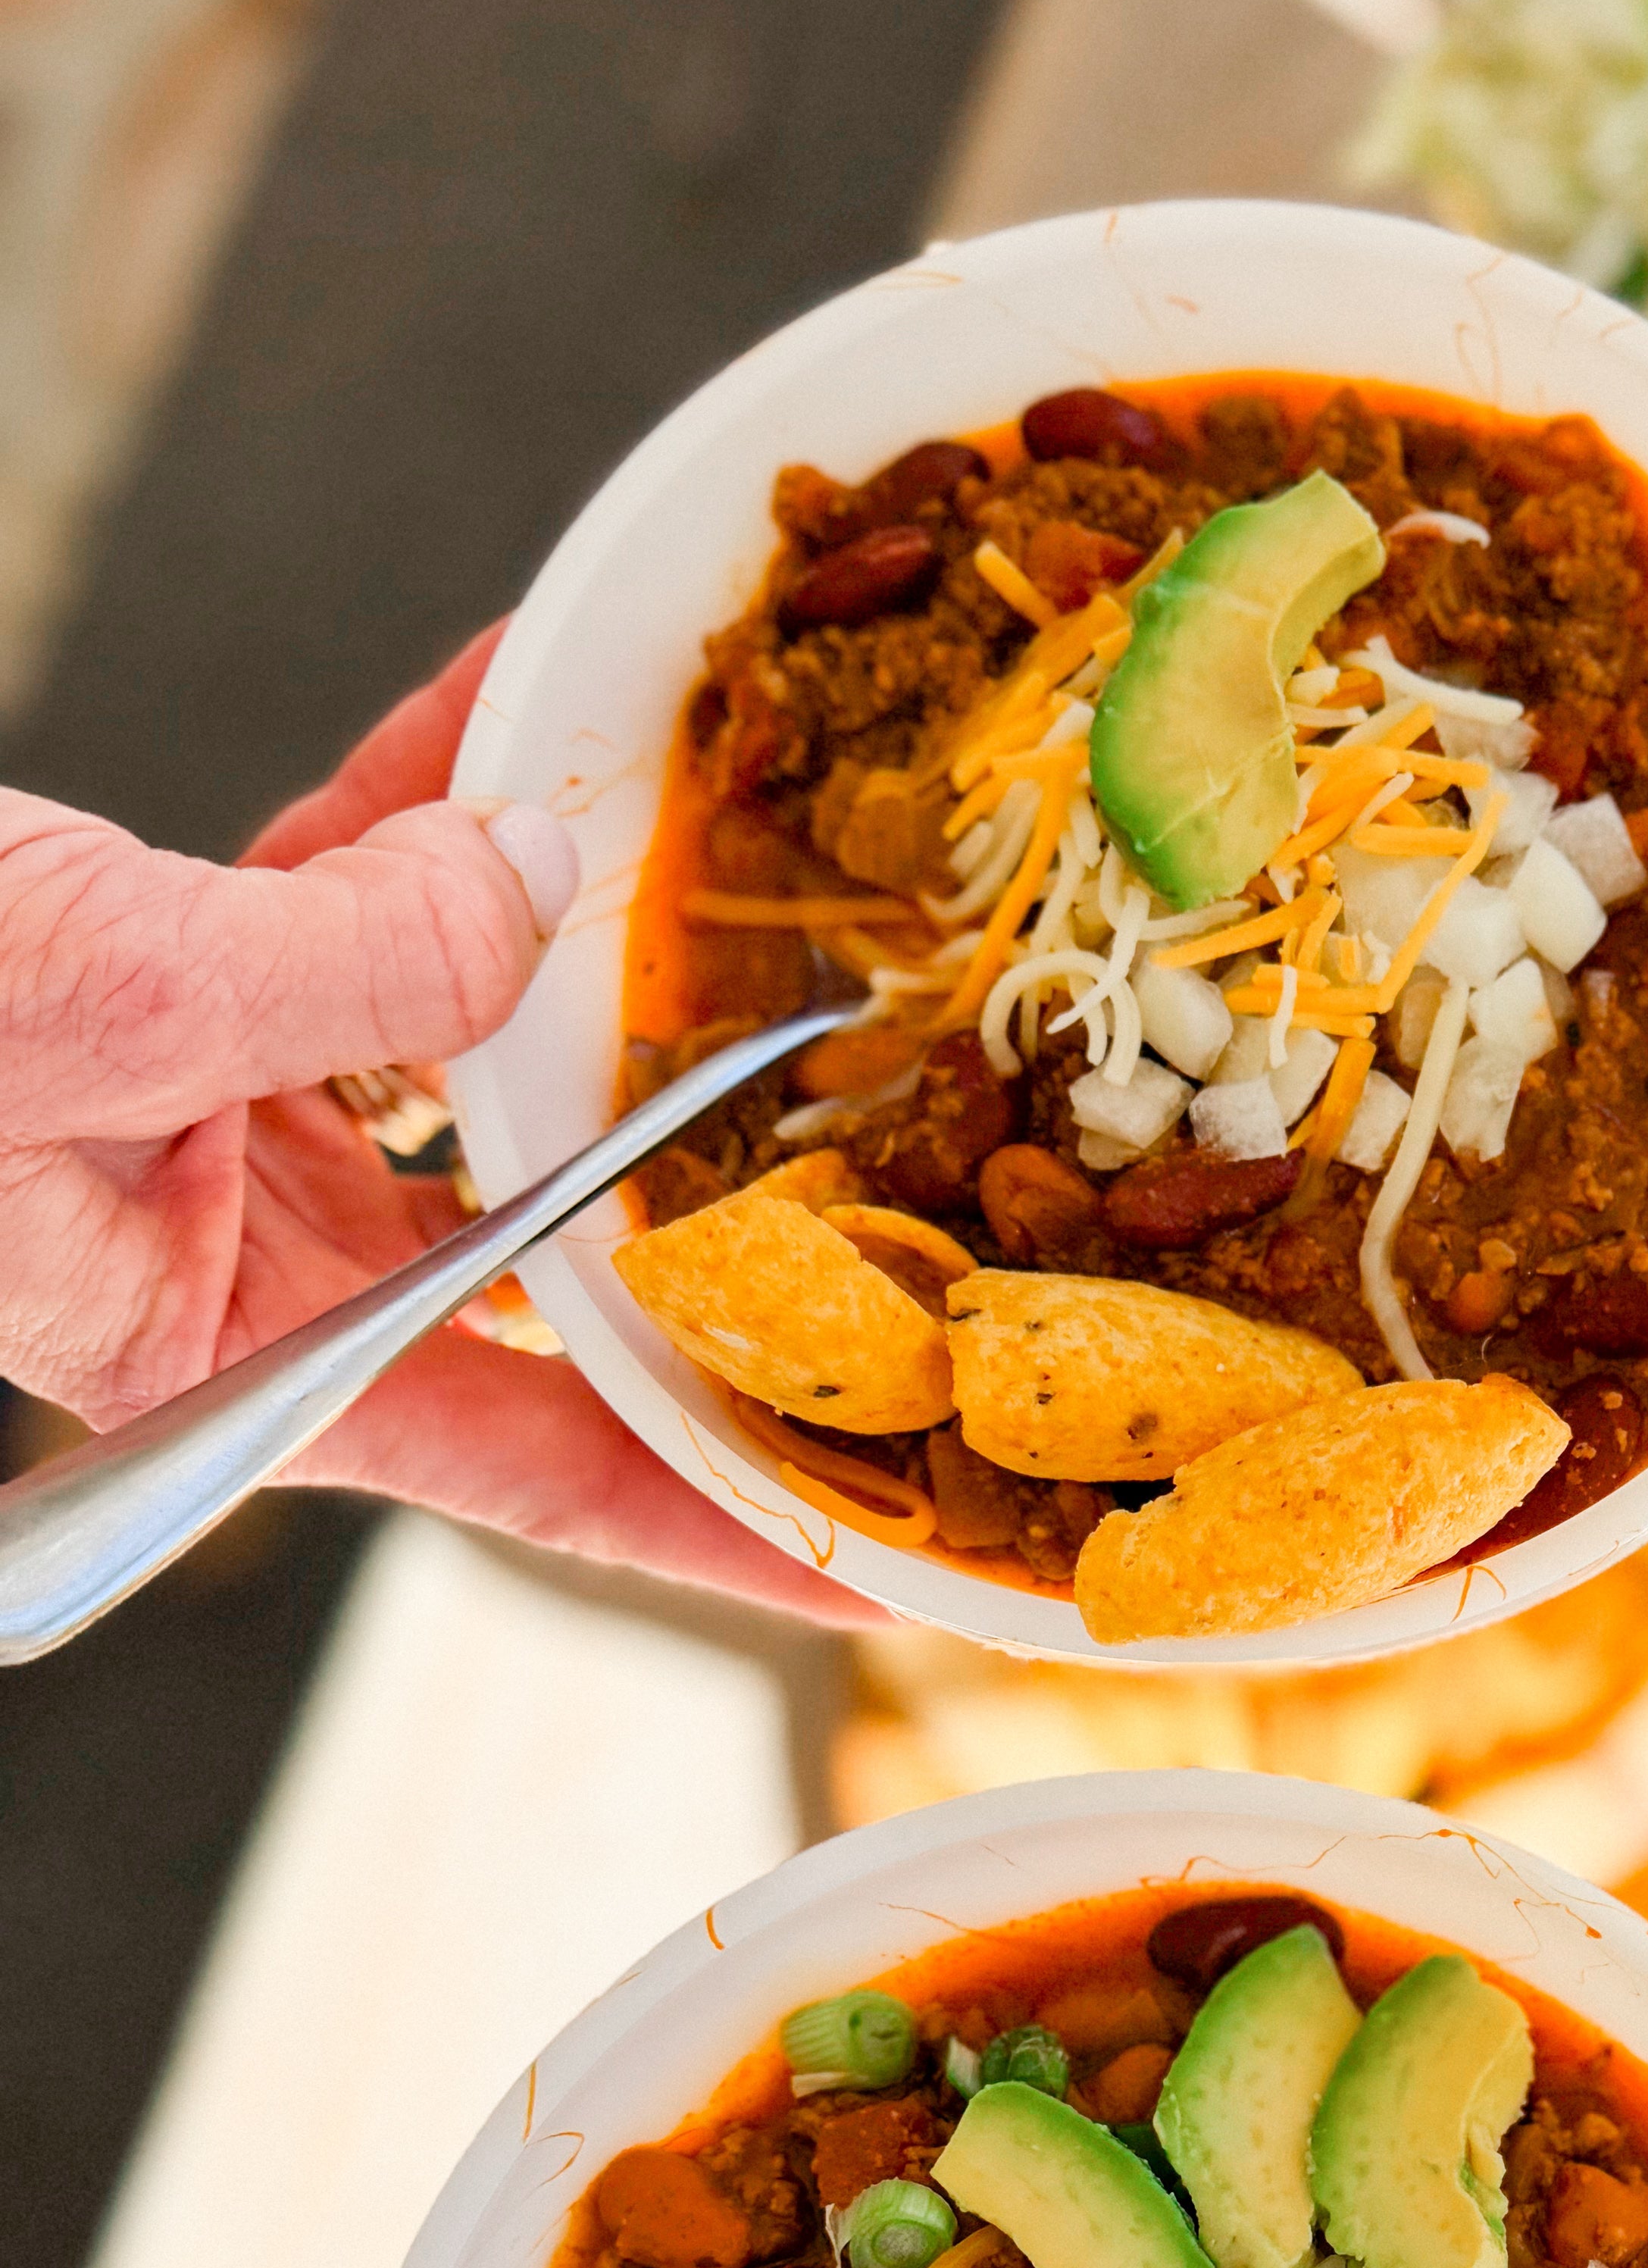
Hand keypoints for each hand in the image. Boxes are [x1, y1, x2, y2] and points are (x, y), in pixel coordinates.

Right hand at [0, 631, 851, 1623]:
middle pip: (553, 1276)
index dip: (714, 1513)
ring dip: (601, 979)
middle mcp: (248, 1255)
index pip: (538, 1471)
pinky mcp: (179, 972)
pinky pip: (355, 892)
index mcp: (229, 1350)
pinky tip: (526, 722)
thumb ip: (343, 961)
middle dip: (723, 1226)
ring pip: (479, 1063)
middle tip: (932, 1205)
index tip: (883, 1544)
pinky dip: (434, 802)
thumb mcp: (95, 996)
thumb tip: (531, 891)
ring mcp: (220, 1115)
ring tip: (780, 921)